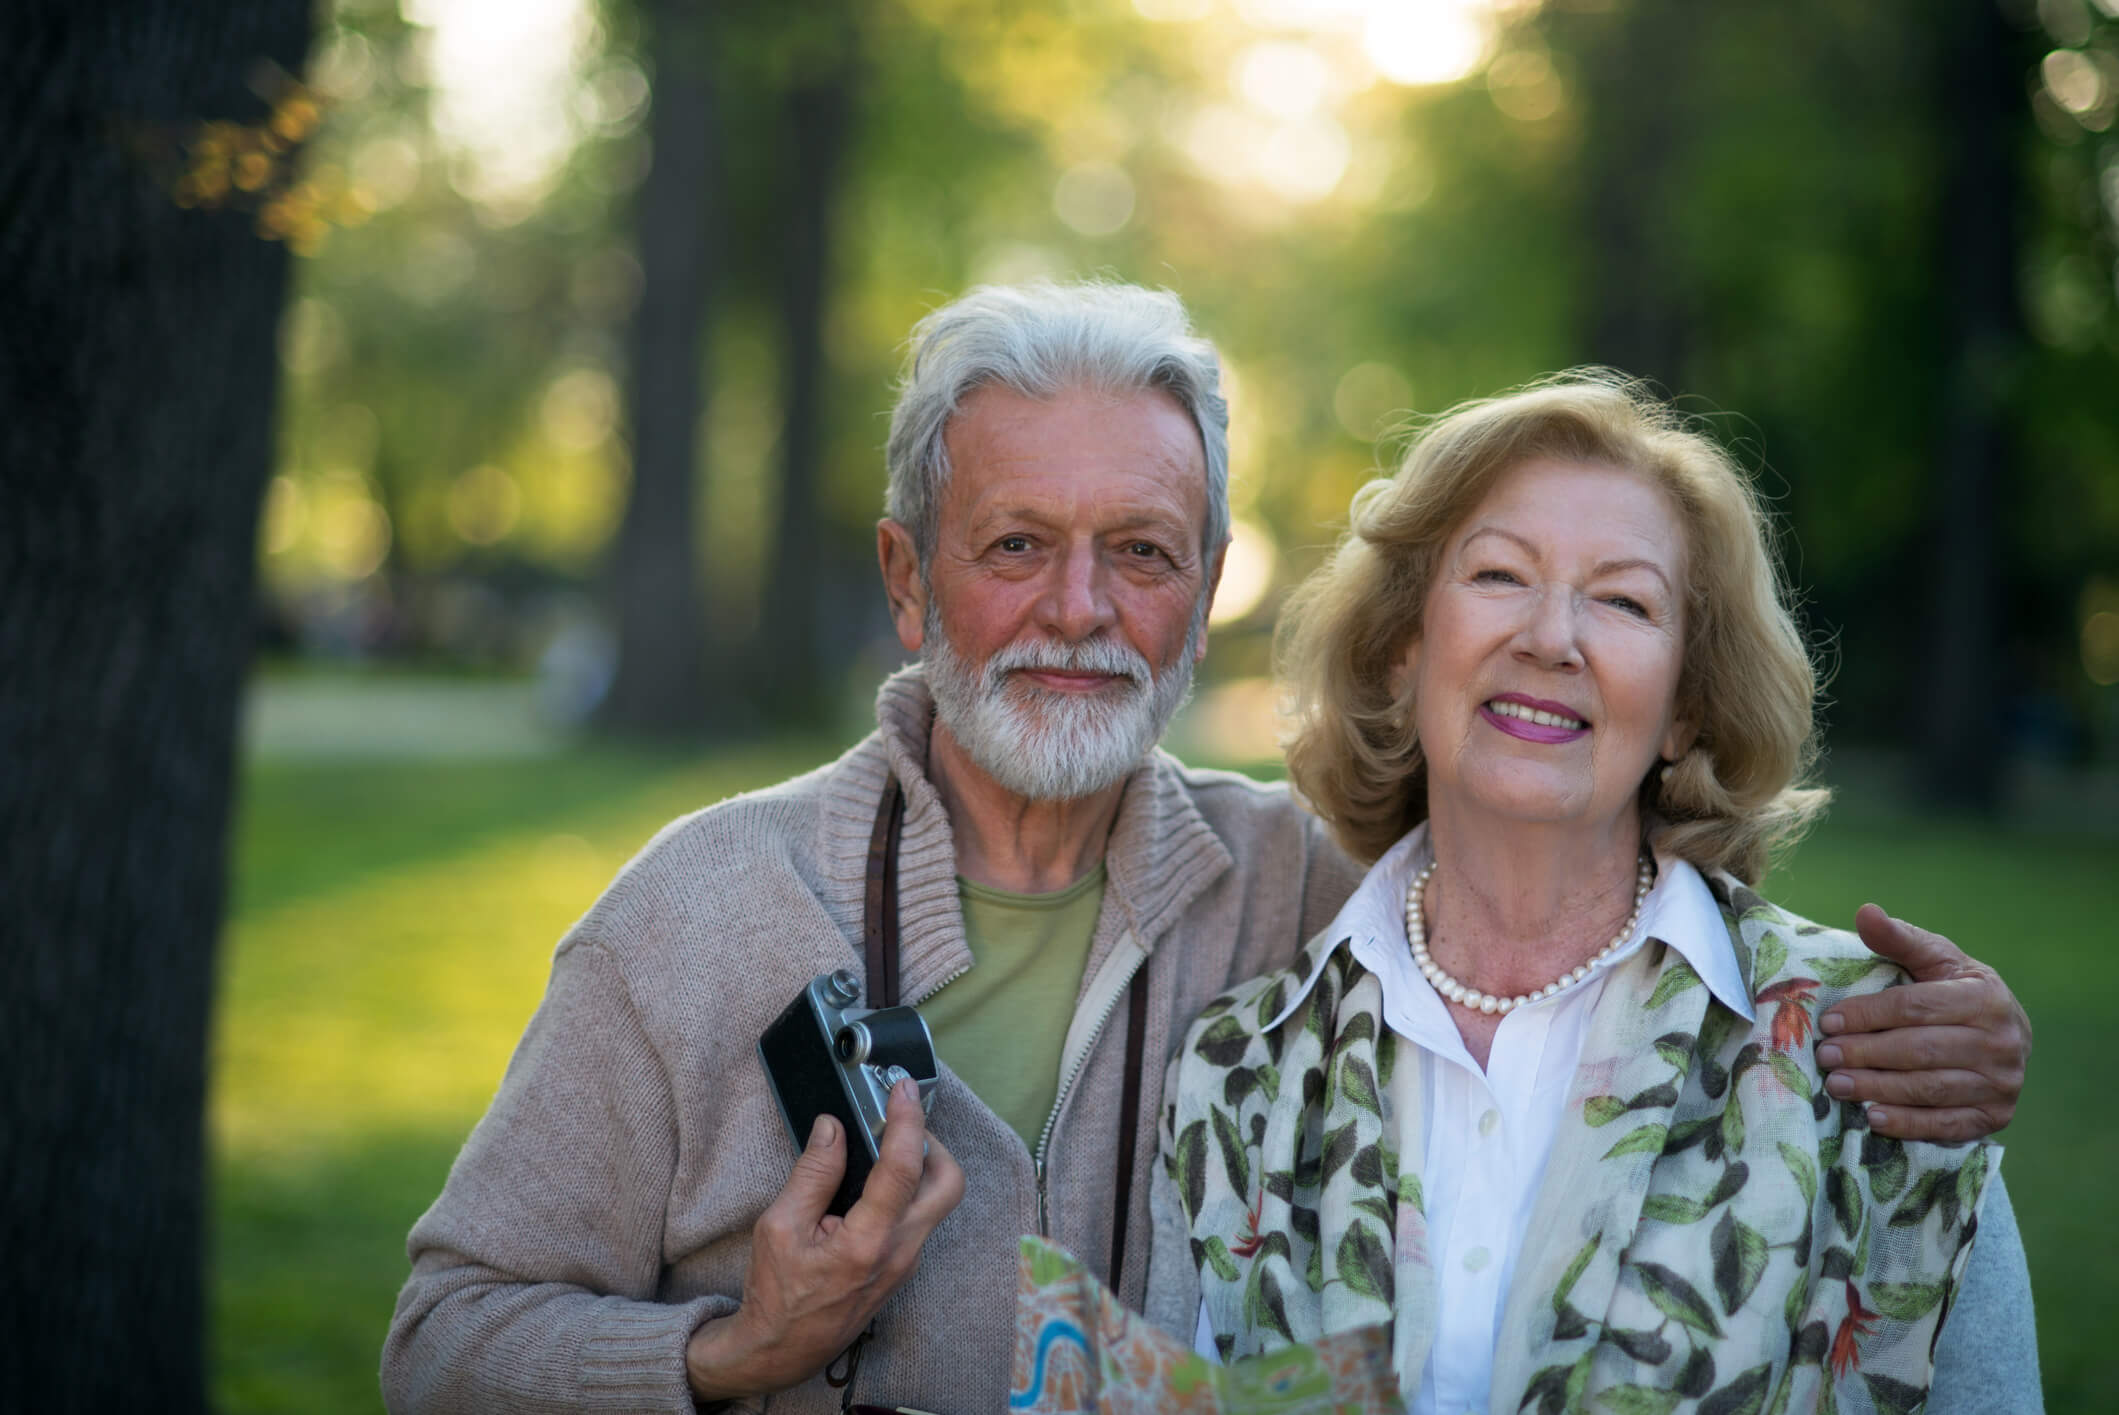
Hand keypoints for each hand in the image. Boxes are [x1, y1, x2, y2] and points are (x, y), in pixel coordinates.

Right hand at [685, 1080, 965, 1401]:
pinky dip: (909, 1188)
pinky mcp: (902, 1266)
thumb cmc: (777, 1295)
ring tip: (886, 1144)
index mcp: (868, 1243)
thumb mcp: (778, 1227)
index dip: (907, 1120)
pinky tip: (877, 1178)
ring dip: (922, 1165)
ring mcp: (906, 1262)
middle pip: (948, 1184)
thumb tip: (833, 1128)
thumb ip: (812, 1174)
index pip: (902, 1169)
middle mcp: (900, 1252)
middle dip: (933, 1142)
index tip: (902, 1089)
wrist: (782, 1349)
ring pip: (938, 1201)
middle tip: (901, 1121)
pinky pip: (920, 1217)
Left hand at [1814, 904, 2030, 1142]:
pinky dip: (1908, 1124)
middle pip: (1921, 1050)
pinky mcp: (1995, 1116)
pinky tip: (1872, 1117)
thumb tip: (1865, 912)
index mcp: (1986, 997)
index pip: (1916, 1007)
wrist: (2003, 1034)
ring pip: (1930, 1088)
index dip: (1869, 1014)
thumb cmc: (1955, 989)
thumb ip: (1899, 939)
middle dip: (1866, 1053)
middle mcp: (2002, 1042)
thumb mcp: (1934, 959)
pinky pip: (1947, 1125)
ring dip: (1878, 1088)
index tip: (1828, 1021)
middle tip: (1825, 1056)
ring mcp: (2002, 1083)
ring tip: (1836, 1085)